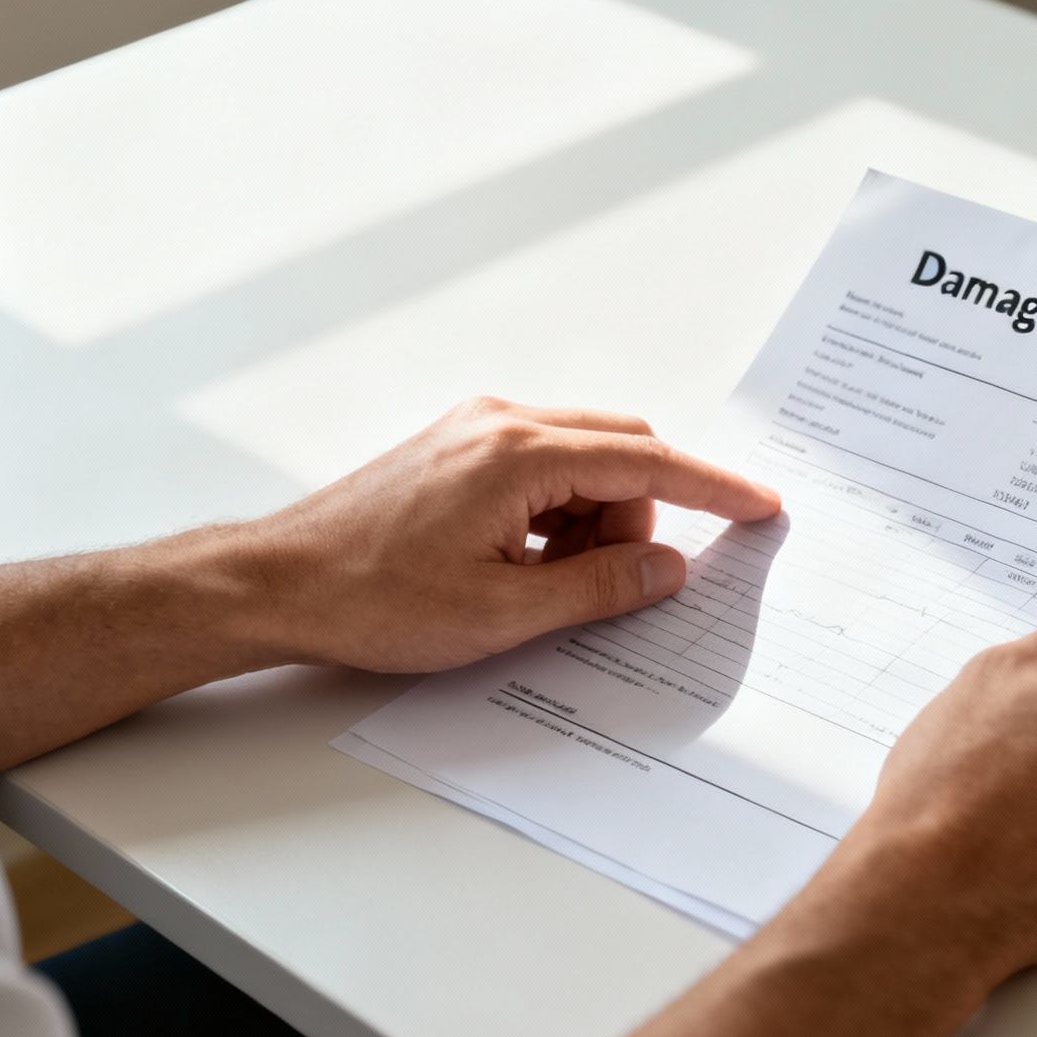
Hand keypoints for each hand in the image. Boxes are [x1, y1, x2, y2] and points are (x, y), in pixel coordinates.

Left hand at [243, 396, 779, 671]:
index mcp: (517, 454)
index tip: (760, 505)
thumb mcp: (502, 614)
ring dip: (593, 522)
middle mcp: (500, 423)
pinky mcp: (458, 448)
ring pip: (584, 462)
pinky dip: (556, 516)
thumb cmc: (372, 599)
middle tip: (615, 583)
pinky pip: (543, 470)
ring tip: (542, 585)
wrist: (275, 584)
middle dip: (638, 517)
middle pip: (621, 451)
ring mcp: (475, 430)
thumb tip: (670, 570)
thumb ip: (600, 588)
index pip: (646, 459)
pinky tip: (520, 566)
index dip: (712, 487)